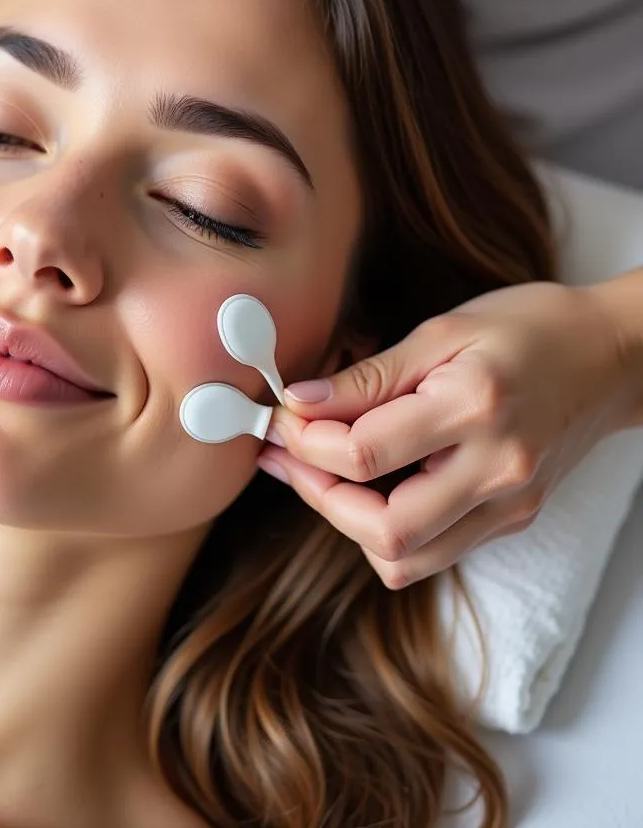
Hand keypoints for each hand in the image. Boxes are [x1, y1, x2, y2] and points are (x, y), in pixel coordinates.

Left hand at [256, 281, 635, 588]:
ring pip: (405, 560)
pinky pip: (432, 553)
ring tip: (321, 473)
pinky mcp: (512, 521)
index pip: (364, 453)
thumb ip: (368, 376)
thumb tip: (300, 403)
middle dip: (317, 496)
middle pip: (383, 529)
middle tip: (288, 457)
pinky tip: (369, 486)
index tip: (279, 420)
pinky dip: (385, 530)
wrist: (612, 356)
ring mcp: (509, 506)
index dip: (304, 442)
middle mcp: (496, 470)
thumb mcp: (442, 331)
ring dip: (347, 523)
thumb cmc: (530, 329)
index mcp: (475, 408)